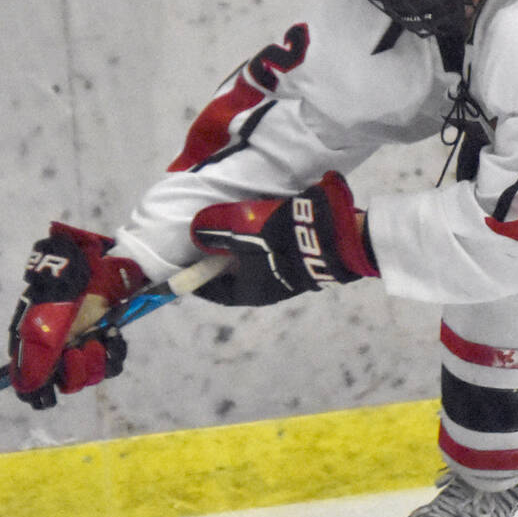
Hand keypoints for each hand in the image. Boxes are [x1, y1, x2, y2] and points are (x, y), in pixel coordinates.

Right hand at [6, 223, 149, 408]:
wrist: (99, 263)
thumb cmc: (66, 286)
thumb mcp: (43, 321)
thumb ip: (34, 356)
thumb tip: (26, 387)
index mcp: (34, 342)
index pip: (30, 383)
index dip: (37, 393)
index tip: (48, 393)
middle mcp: (58, 346)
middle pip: (65, 383)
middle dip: (74, 372)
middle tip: (78, 351)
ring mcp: (82, 342)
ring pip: (90, 376)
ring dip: (96, 362)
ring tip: (97, 339)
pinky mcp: (105, 337)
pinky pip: (113, 363)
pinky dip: (115, 352)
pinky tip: (112, 335)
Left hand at [188, 172, 377, 306]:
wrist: (334, 236)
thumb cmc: (282, 240)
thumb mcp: (243, 230)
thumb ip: (216, 231)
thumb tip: (196, 232)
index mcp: (250, 291)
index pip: (215, 292)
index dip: (198, 281)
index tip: (184, 270)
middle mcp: (266, 290)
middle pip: (234, 277)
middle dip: (220, 261)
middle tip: (207, 242)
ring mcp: (285, 278)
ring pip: (253, 265)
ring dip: (240, 250)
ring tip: (229, 228)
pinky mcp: (299, 263)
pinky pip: (269, 255)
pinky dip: (257, 243)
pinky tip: (256, 224)